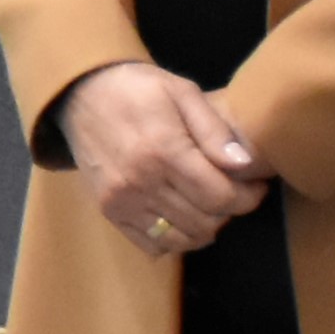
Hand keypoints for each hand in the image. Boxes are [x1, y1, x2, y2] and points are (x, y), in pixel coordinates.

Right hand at [61, 62, 271, 257]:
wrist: (80, 93)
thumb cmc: (137, 88)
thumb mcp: (181, 92)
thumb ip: (214, 130)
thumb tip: (244, 165)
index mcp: (162, 150)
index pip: (220, 196)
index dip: (248, 196)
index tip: (254, 184)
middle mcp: (140, 182)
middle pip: (205, 222)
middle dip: (230, 210)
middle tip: (232, 190)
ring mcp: (121, 201)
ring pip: (183, 238)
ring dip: (205, 226)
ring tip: (207, 202)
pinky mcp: (109, 212)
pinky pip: (153, 245)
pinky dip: (174, 238)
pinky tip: (179, 215)